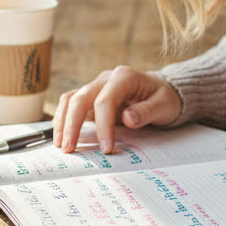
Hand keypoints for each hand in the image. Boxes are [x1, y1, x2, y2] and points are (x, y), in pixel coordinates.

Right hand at [53, 66, 181, 154]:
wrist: (161, 92)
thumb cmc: (164, 98)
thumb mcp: (164, 105)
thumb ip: (146, 111)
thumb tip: (127, 119)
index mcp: (124, 77)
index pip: (105, 100)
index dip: (103, 126)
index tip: (106, 148)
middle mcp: (106, 79)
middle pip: (81, 98)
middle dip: (73, 124)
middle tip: (70, 148)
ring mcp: (96, 87)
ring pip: (70, 99)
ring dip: (62, 121)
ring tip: (60, 144)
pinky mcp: (91, 97)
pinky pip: (71, 105)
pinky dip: (64, 119)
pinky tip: (62, 137)